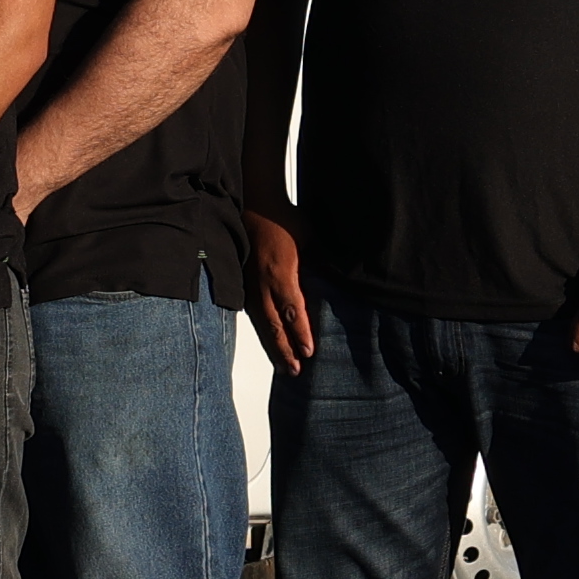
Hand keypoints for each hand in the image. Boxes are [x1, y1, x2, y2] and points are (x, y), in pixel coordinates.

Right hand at [241, 205, 315, 374]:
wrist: (254, 207)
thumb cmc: (284, 221)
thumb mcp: (309, 241)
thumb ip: (318, 266)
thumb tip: (335, 286)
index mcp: (280, 274)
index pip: (292, 310)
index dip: (300, 333)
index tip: (309, 352)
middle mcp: (262, 285)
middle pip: (274, 325)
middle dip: (285, 350)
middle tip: (295, 371)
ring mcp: (250, 287)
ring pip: (261, 324)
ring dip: (273, 347)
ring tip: (283, 367)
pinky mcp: (243, 285)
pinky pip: (253, 315)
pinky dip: (262, 333)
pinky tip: (269, 343)